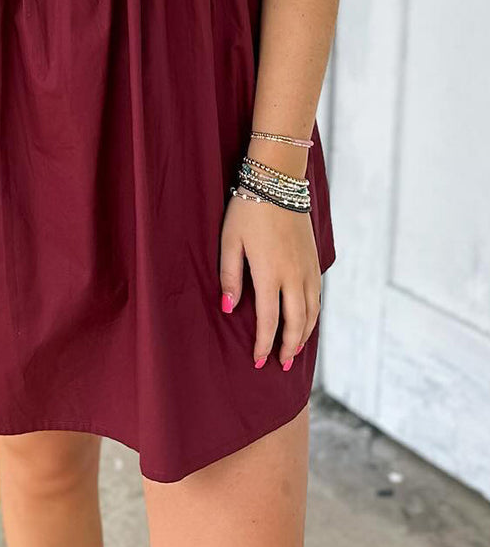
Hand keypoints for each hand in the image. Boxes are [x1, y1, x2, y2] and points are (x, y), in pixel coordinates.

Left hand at [219, 190, 320, 369]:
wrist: (279, 182)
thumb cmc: (247, 210)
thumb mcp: (230, 242)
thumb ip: (230, 277)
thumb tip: (229, 308)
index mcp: (270, 274)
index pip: (269, 321)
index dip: (264, 344)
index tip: (258, 361)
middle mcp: (294, 276)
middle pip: (296, 323)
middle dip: (288, 347)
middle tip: (280, 364)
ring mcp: (308, 268)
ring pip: (312, 311)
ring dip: (304, 334)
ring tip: (294, 350)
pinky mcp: (315, 259)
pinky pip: (318, 295)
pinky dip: (314, 314)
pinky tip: (307, 320)